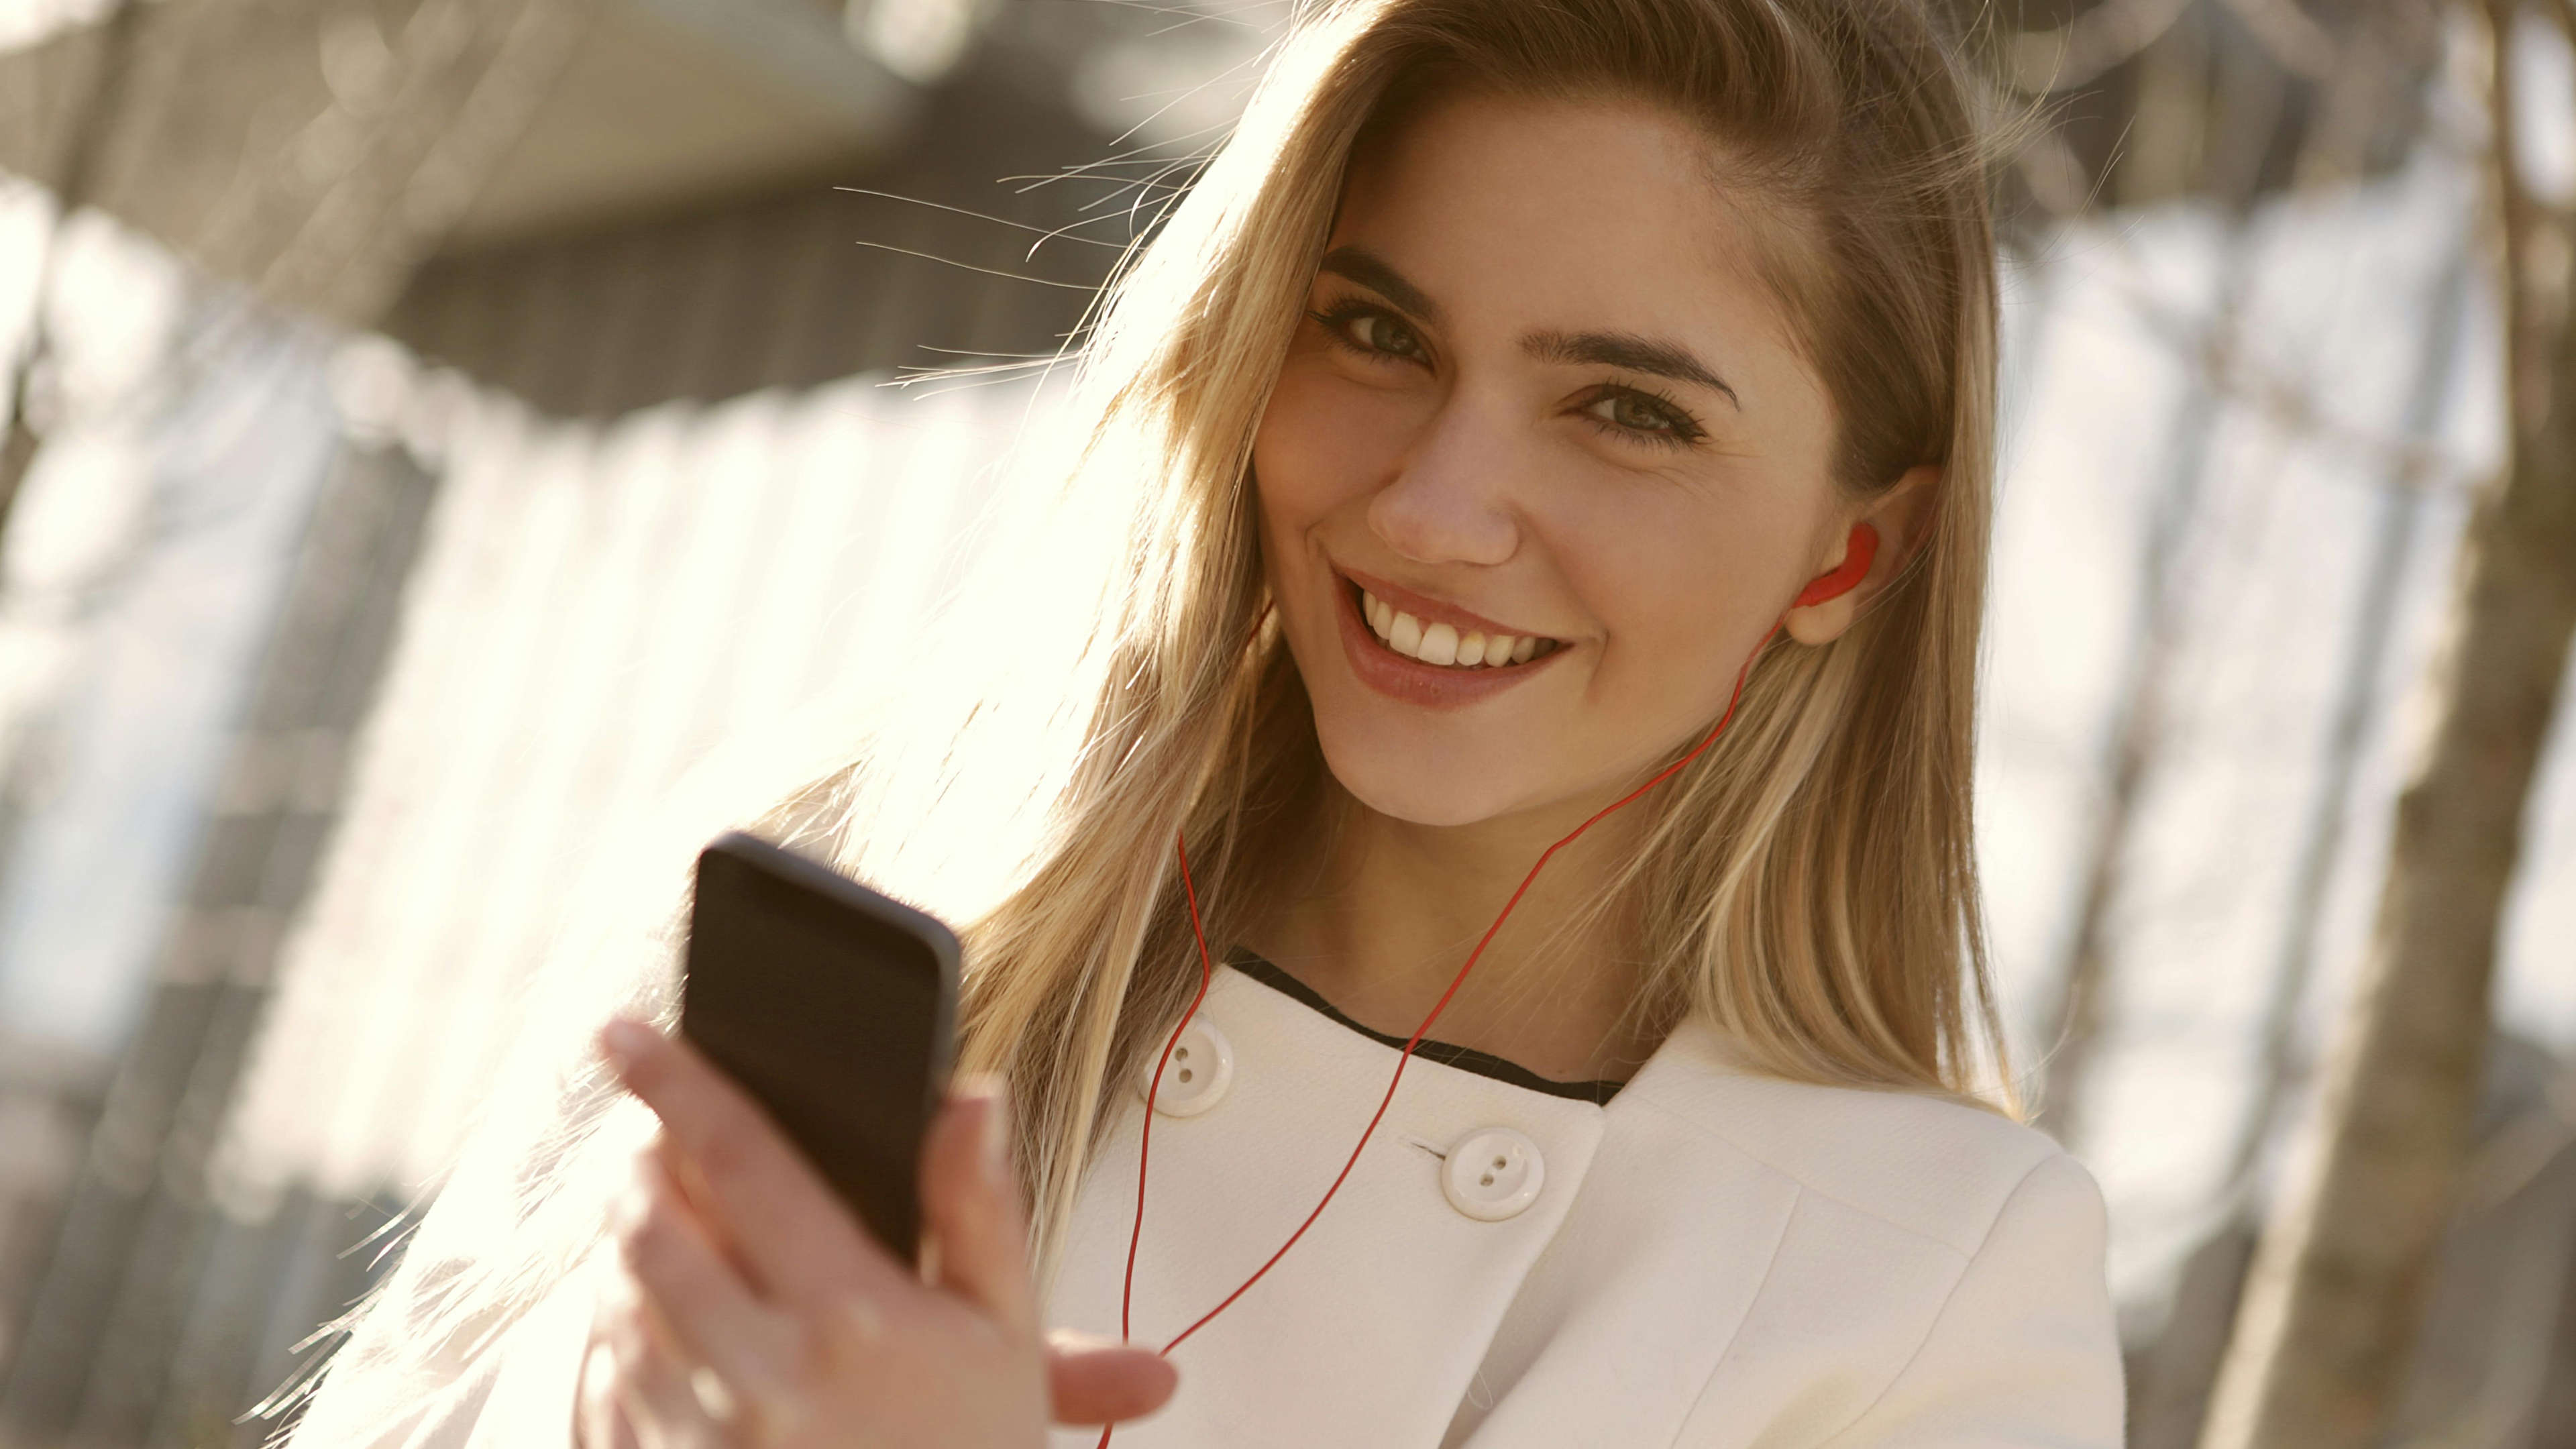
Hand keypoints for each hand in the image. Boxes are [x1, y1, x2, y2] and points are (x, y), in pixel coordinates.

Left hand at [575, 1017, 1175, 1446]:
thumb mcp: (1005, 1337)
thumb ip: (983, 1208)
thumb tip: (969, 1095)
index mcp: (850, 1319)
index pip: (738, 1159)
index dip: (677, 1078)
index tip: (625, 1028)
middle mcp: (757, 1375)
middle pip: (647, 1222)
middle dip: (644, 1162)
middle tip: (664, 1137)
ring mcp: (692, 1438)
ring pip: (612, 1301)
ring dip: (629, 1246)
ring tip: (674, 1227)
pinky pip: (598, 1386)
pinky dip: (616, 1338)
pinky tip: (666, 1331)